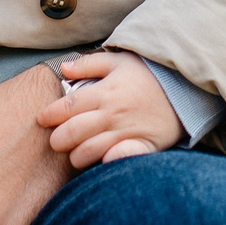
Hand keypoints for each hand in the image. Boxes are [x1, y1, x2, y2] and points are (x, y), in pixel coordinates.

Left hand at [36, 52, 182, 166]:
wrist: (184, 86)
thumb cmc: (147, 73)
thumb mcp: (118, 61)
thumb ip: (89, 64)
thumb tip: (63, 69)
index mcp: (104, 92)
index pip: (67, 107)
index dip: (49, 115)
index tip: (41, 119)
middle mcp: (113, 113)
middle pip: (73, 132)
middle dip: (58, 140)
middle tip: (55, 141)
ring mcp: (127, 131)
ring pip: (90, 151)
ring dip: (76, 156)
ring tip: (74, 154)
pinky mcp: (143, 145)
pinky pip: (121, 159)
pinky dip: (108, 162)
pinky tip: (101, 163)